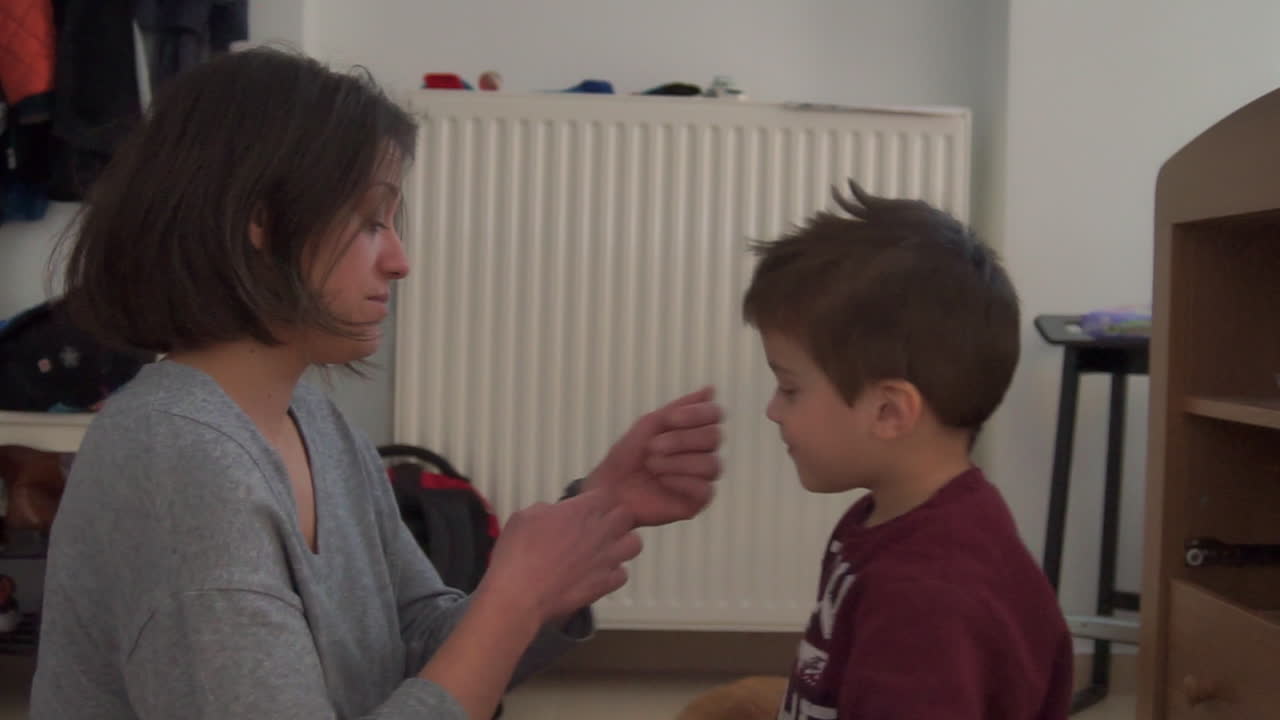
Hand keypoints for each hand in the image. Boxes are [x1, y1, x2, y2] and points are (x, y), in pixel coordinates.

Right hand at [478, 490, 641, 624]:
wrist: (520, 594)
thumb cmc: (518, 556)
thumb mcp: (525, 516)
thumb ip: (548, 510)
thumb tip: (554, 514)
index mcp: (581, 510)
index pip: (606, 495)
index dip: (598, 501)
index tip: (589, 507)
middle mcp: (599, 531)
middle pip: (626, 516)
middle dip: (615, 519)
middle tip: (600, 526)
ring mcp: (606, 558)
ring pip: (634, 544)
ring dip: (622, 544)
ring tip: (606, 549)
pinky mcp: (605, 583)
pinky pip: (623, 574)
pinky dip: (614, 574)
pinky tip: (599, 574)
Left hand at [585, 386, 723, 527]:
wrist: (609, 488)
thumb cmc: (627, 456)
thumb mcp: (651, 424)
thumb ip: (681, 407)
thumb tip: (711, 390)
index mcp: (694, 431)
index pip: (714, 414)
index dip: (696, 414)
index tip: (669, 419)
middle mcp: (702, 453)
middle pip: (714, 437)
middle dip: (681, 440)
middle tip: (652, 447)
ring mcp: (701, 478)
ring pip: (711, 464)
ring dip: (677, 462)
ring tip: (652, 465)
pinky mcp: (697, 501)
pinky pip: (705, 489)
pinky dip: (682, 482)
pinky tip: (663, 481)